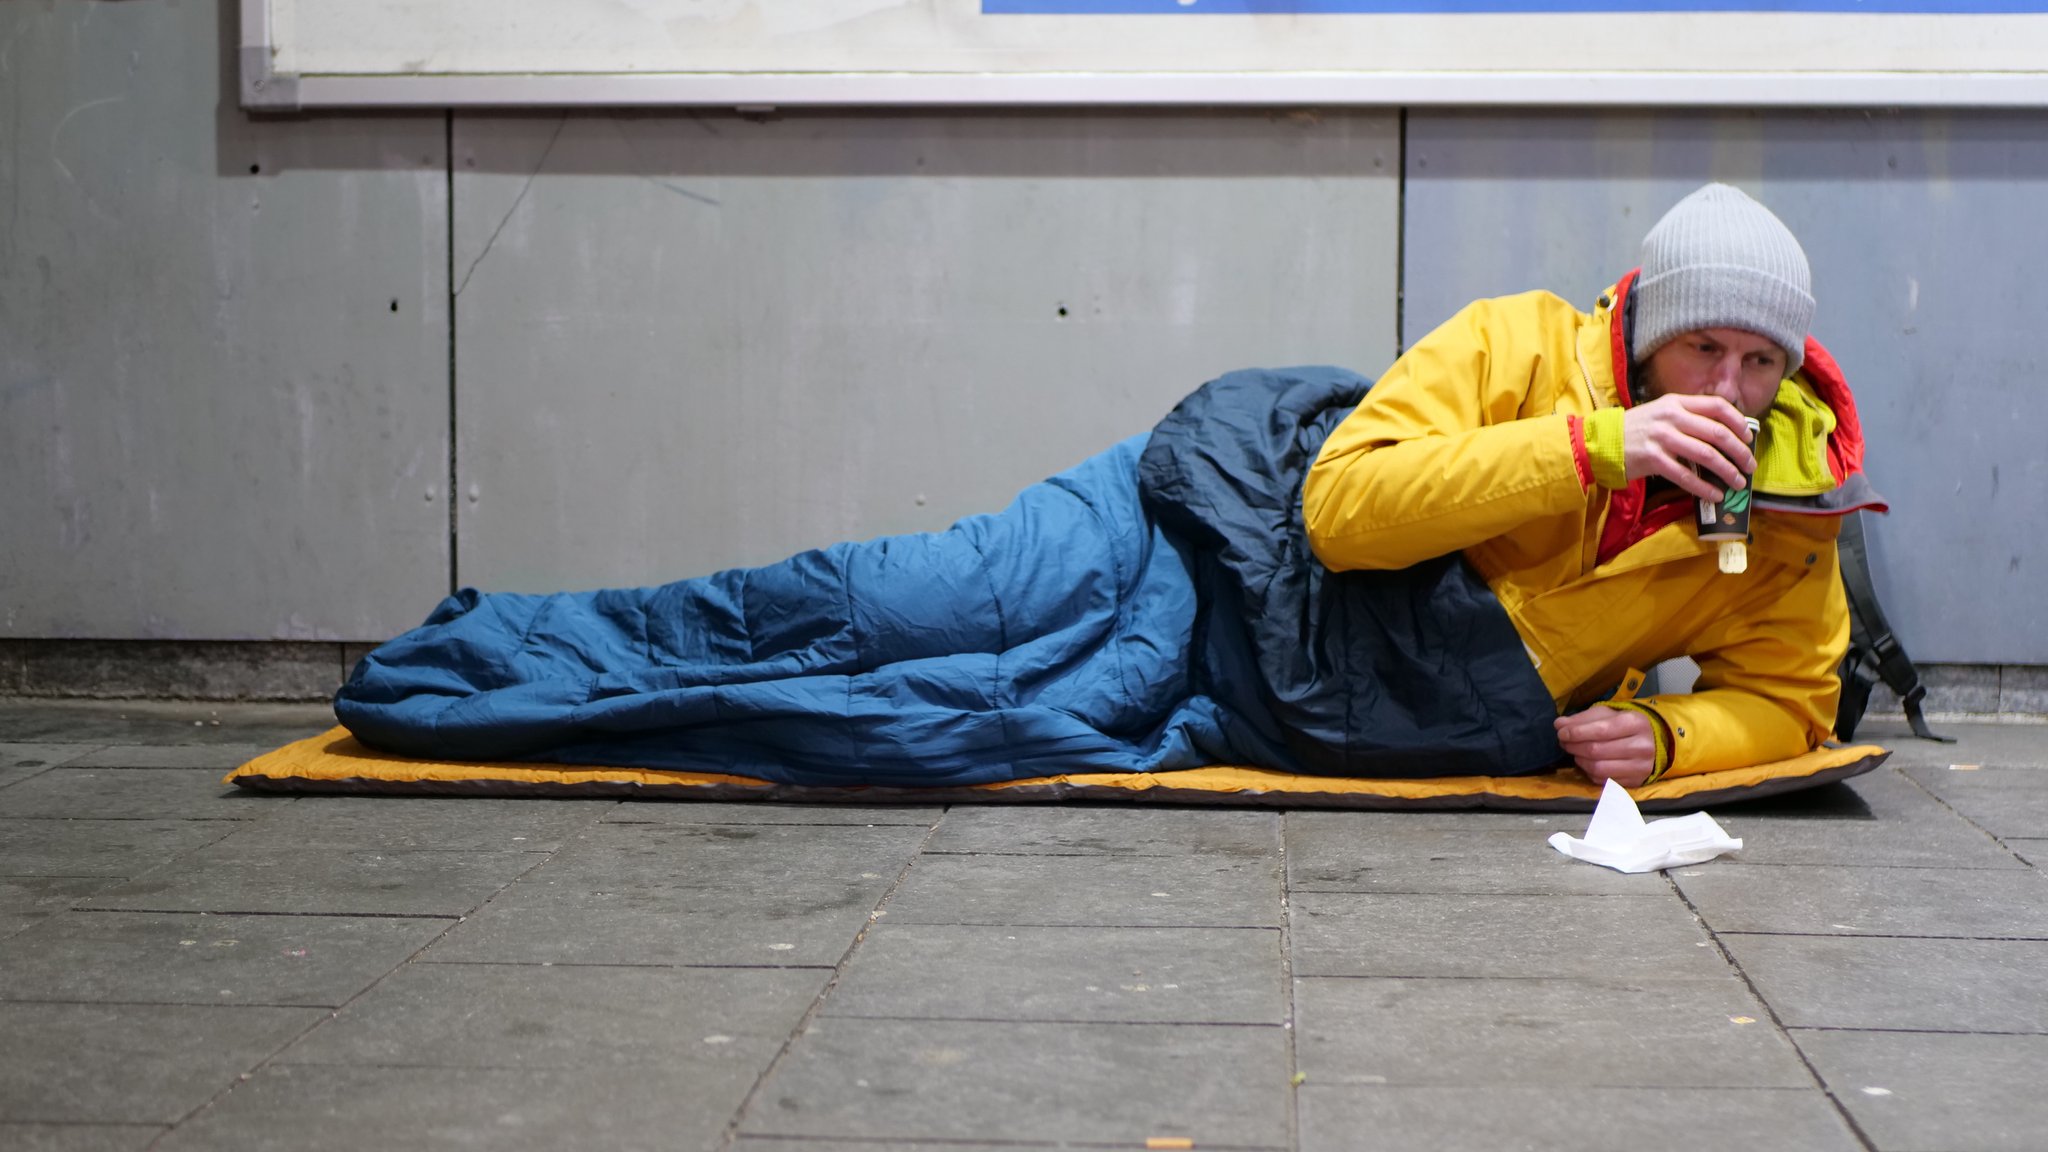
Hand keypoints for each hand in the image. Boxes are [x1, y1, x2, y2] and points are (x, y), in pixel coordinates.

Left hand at [1555, 706, 1655, 787]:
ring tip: (1575, 752)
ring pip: (1598, 768)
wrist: (1654, 742)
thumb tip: (1559, 724)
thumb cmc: (1625, 725)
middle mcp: (1641, 746)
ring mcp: (1640, 766)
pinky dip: (1589, 772)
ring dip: (1579, 760)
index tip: (1561, 732)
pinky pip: (1603, 780)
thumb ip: (1583, 719)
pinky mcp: (1635, 781)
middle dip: (1574, 746)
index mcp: (1635, 723)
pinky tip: (1587, 763)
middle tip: (1564, 742)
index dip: (1576, 732)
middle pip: (1596, 750)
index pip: (1600, 730)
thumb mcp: (1607, 714)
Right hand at [1623, 393, 1755, 502]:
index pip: (1717, 406)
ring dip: (1727, 471)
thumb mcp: (1662, 413)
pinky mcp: (1653, 459)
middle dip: (1739, 451)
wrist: (1602, 442)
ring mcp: (1662, 438)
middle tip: (1750, 465)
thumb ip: (1688, 417)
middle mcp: (1671, 417)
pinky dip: (1704, 487)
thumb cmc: (1637, 429)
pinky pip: (1686, 476)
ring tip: (1738, 482)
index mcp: (1676, 402)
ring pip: (1706, 455)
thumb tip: (1724, 436)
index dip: (1738, 422)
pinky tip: (1716, 494)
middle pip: (1717, 432)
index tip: (1749, 438)